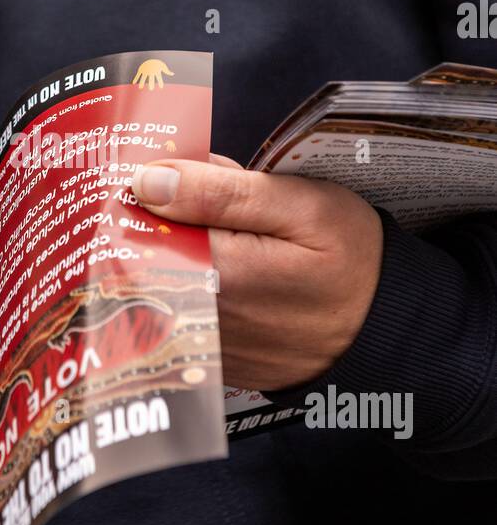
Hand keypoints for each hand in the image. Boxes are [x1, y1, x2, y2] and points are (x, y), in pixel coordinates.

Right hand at [131, 58, 173, 90]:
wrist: (150, 56)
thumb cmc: (157, 62)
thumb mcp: (163, 65)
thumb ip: (167, 71)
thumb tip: (173, 74)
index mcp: (156, 71)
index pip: (159, 77)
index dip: (160, 81)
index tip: (161, 87)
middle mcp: (150, 71)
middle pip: (150, 78)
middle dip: (150, 83)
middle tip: (151, 89)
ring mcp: (145, 70)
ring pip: (143, 77)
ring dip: (141, 82)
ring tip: (140, 88)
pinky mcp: (141, 69)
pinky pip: (138, 75)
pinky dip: (135, 78)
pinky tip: (133, 83)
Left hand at [131, 155, 383, 390]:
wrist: (385, 332)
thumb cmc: (353, 263)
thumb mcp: (302, 207)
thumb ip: (221, 192)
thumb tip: (148, 180)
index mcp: (214, 272)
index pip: (140, 223)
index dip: (141, 190)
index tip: (154, 169)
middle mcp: (196, 315)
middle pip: (144, 254)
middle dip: (155, 219)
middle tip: (191, 194)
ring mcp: (200, 343)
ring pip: (156, 282)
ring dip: (170, 250)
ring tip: (221, 233)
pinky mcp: (209, 356)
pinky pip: (176, 309)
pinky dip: (184, 281)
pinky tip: (220, 265)